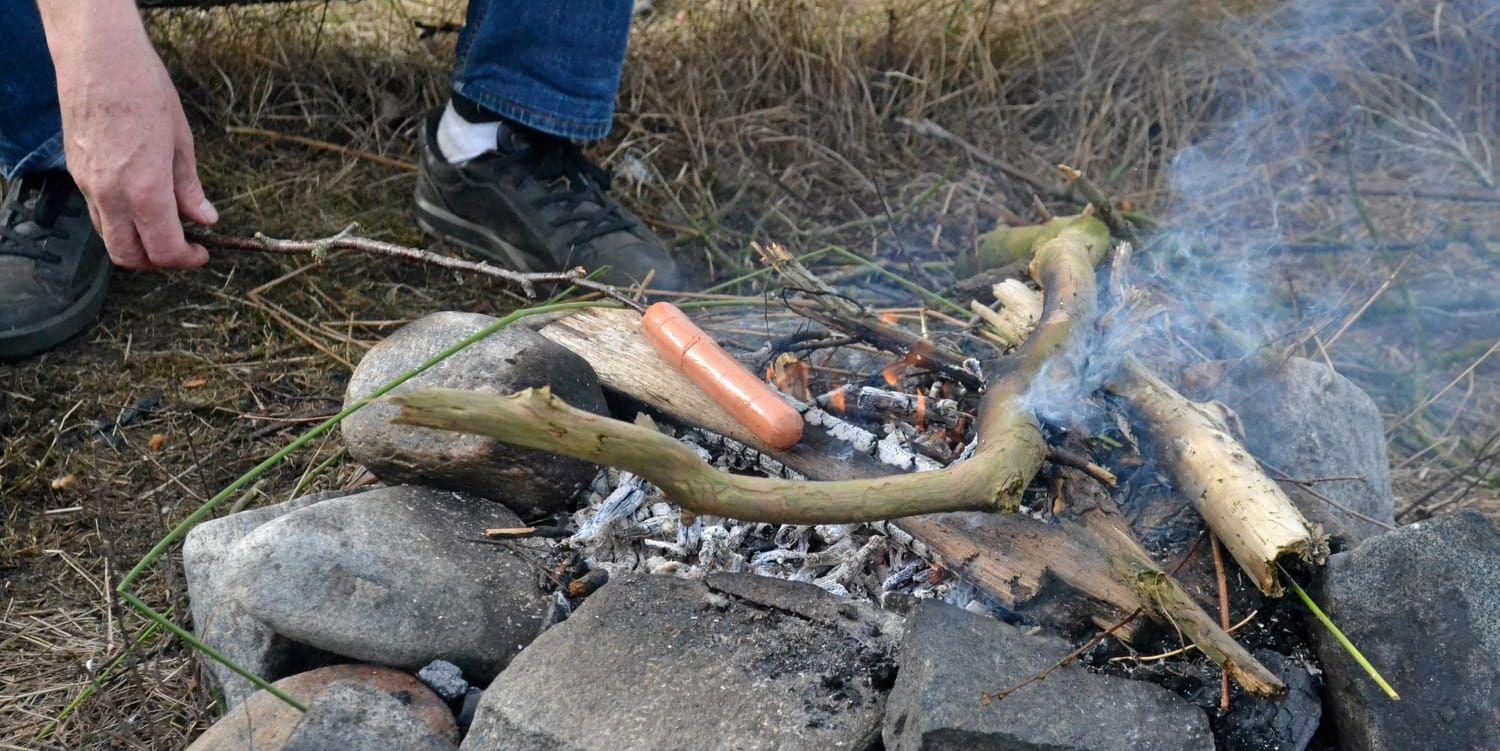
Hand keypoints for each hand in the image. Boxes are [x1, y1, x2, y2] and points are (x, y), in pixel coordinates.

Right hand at [39, 0, 216, 269]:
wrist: (98, 59)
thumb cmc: (146, 91)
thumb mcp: (182, 141)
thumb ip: (189, 187)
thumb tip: (205, 219)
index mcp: (145, 190)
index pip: (165, 250)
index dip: (187, 260)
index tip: (203, 253)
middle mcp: (111, 195)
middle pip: (130, 256)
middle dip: (159, 263)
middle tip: (184, 248)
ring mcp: (88, 186)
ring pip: (109, 238)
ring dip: (137, 245)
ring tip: (165, 228)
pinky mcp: (76, 174)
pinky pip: (97, 214)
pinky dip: (120, 223)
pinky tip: (141, 205)